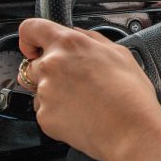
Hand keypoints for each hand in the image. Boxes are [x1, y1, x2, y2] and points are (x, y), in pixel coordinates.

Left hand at [18, 18, 160, 160]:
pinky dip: (58, 115)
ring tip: (83, 103)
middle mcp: (51, 65)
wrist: (132, 131)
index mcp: (69, 44)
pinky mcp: (44, 117)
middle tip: (74, 84)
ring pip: (39, 90)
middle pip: (33, 64)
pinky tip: (80, 116)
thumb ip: (92, 39)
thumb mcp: (119, 53)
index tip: (34, 48)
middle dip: (48, 73)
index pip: (30, 29)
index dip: (29, 39)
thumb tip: (79, 34)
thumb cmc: (131, 94)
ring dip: (54, 95)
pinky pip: (45, 112)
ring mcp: (45, 92)